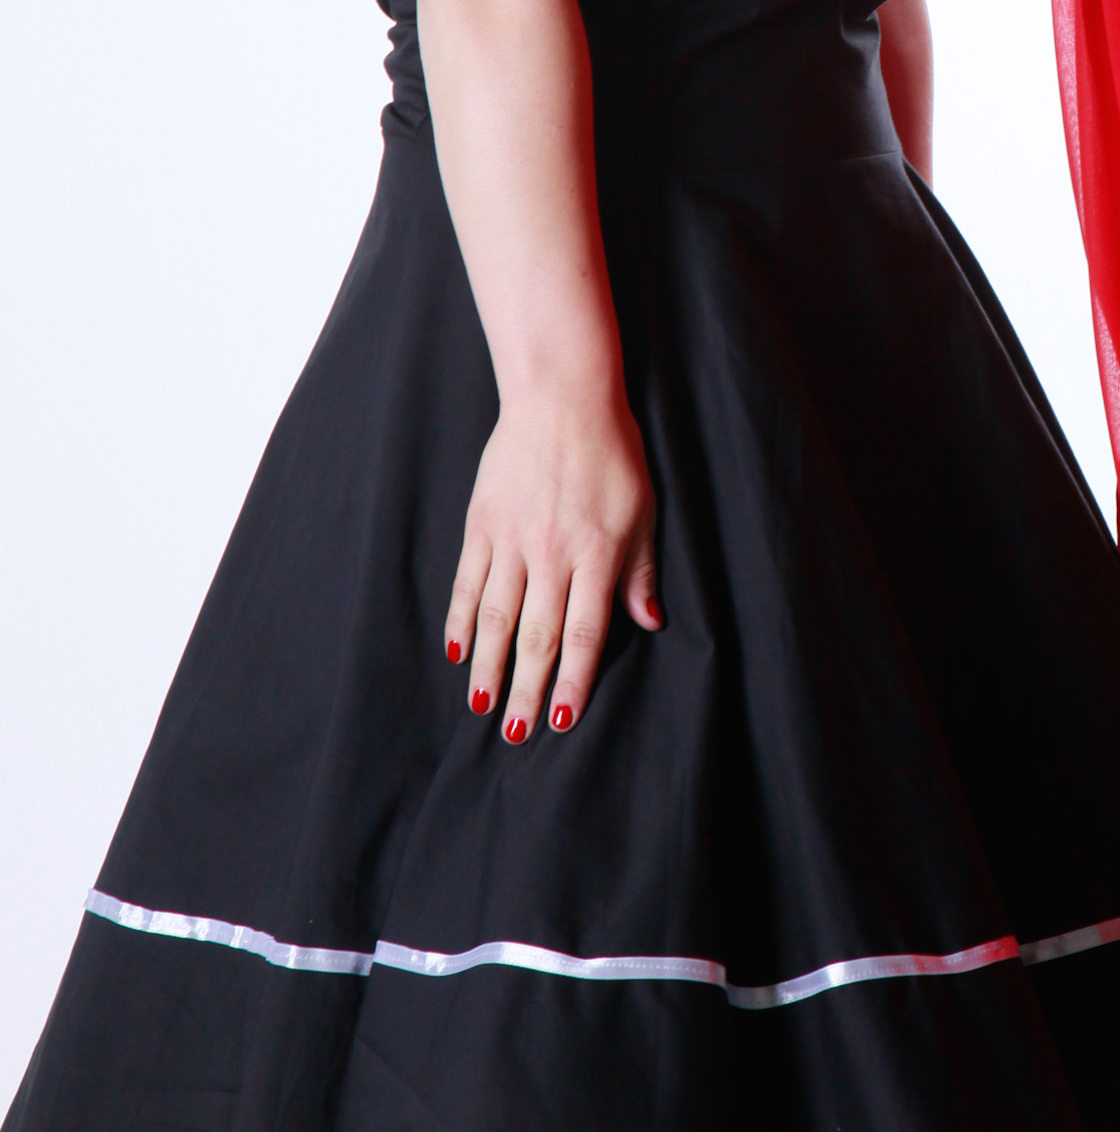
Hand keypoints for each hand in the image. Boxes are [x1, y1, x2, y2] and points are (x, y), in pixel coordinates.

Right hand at [445, 381, 661, 740]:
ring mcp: (512, 538)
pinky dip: (460, 620)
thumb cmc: (613, 452)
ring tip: (482, 708)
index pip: (584, 633)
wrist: (561, 395)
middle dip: (527, 691)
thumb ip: (641, 570)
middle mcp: (552, 552)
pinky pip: (468, 582)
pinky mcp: (482, 523)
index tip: (563, 719)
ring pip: (496, 617)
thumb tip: (650, 622)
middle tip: (517, 736)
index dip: (573, 681)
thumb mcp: (642, 509)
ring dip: (489, 667)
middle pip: (537, 636)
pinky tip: (456, 653)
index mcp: (597, 553)